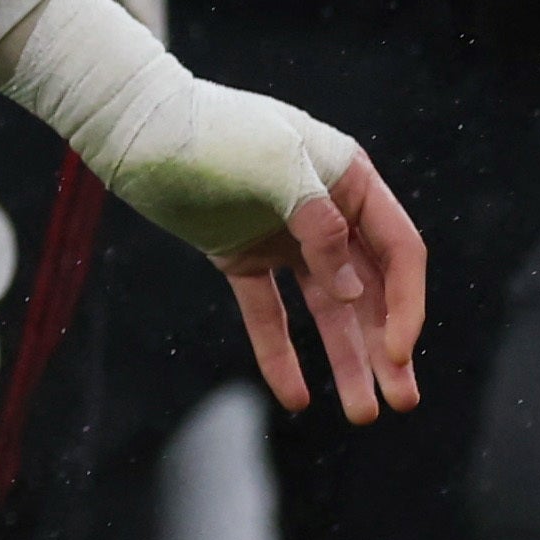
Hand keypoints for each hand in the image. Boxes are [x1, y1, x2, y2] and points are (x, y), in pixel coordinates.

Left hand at [219, 145, 429, 425]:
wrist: (134, 124)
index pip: (398, 252)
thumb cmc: (212, 131)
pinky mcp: (240, 256)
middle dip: (386, 347)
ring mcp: (281, 236)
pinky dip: (279, 353)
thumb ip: (321, 226)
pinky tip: (295, 397)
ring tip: (362, 414)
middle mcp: (323, 211)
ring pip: (325, 310)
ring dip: (345, 360)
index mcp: (348, 180)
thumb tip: (351, 292)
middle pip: (370, 290)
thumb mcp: (277, 164)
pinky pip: (268, 313)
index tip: (395, 351)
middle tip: (401, 402)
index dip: (405, 304)